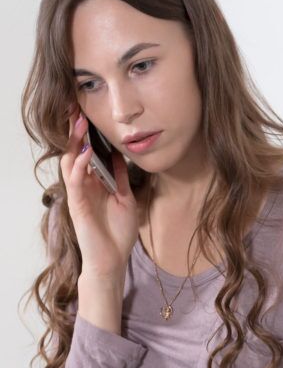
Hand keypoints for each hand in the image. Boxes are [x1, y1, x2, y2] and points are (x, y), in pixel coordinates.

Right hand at [60, 104, 139, 278]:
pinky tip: (86, 153)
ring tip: (80, 123)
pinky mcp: (77, 206)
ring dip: (75, 143)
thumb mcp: (126, 200)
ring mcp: (78, 195)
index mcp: (94, 183)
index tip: (86, 112)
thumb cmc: (118, 234)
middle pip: (75, 152)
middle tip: (76, 107)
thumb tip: (122, 156)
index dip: (85, 133)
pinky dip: (80, 166)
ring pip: (70, 162)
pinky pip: (75, 182)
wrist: (112, 261)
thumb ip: (121, 179)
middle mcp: (83, 186)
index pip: (86, 152)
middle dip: (75, 130)